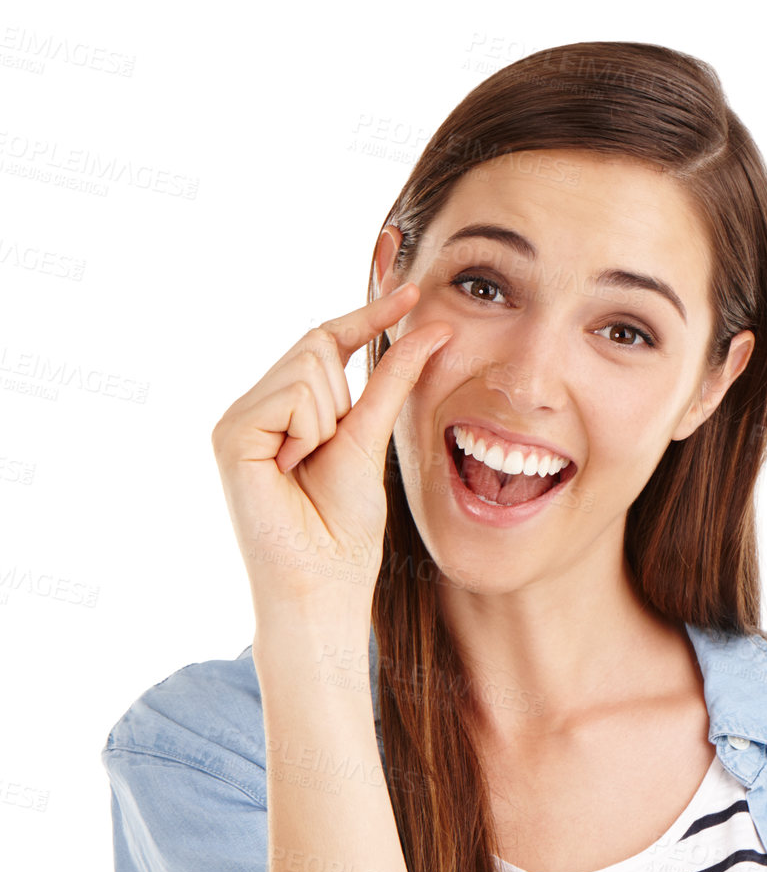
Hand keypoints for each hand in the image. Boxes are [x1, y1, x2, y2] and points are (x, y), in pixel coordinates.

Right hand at [211, 283, 449, 625]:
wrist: (325, 582)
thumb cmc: (345, 528)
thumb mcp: (373, 438)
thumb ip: (393, 380)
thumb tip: (432, 326)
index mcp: (285, 408)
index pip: (326, 340)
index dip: (368, 314)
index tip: (411, 289)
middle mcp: (254, 407)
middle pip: (316, 347)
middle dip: (343, 400)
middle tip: (327, 456)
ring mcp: (237, 419)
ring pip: (308, 369)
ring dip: (328, 423)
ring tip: (307, 469)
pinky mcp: (230, 435)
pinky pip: (292, 396)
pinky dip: (308, 432)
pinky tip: (291, 470)